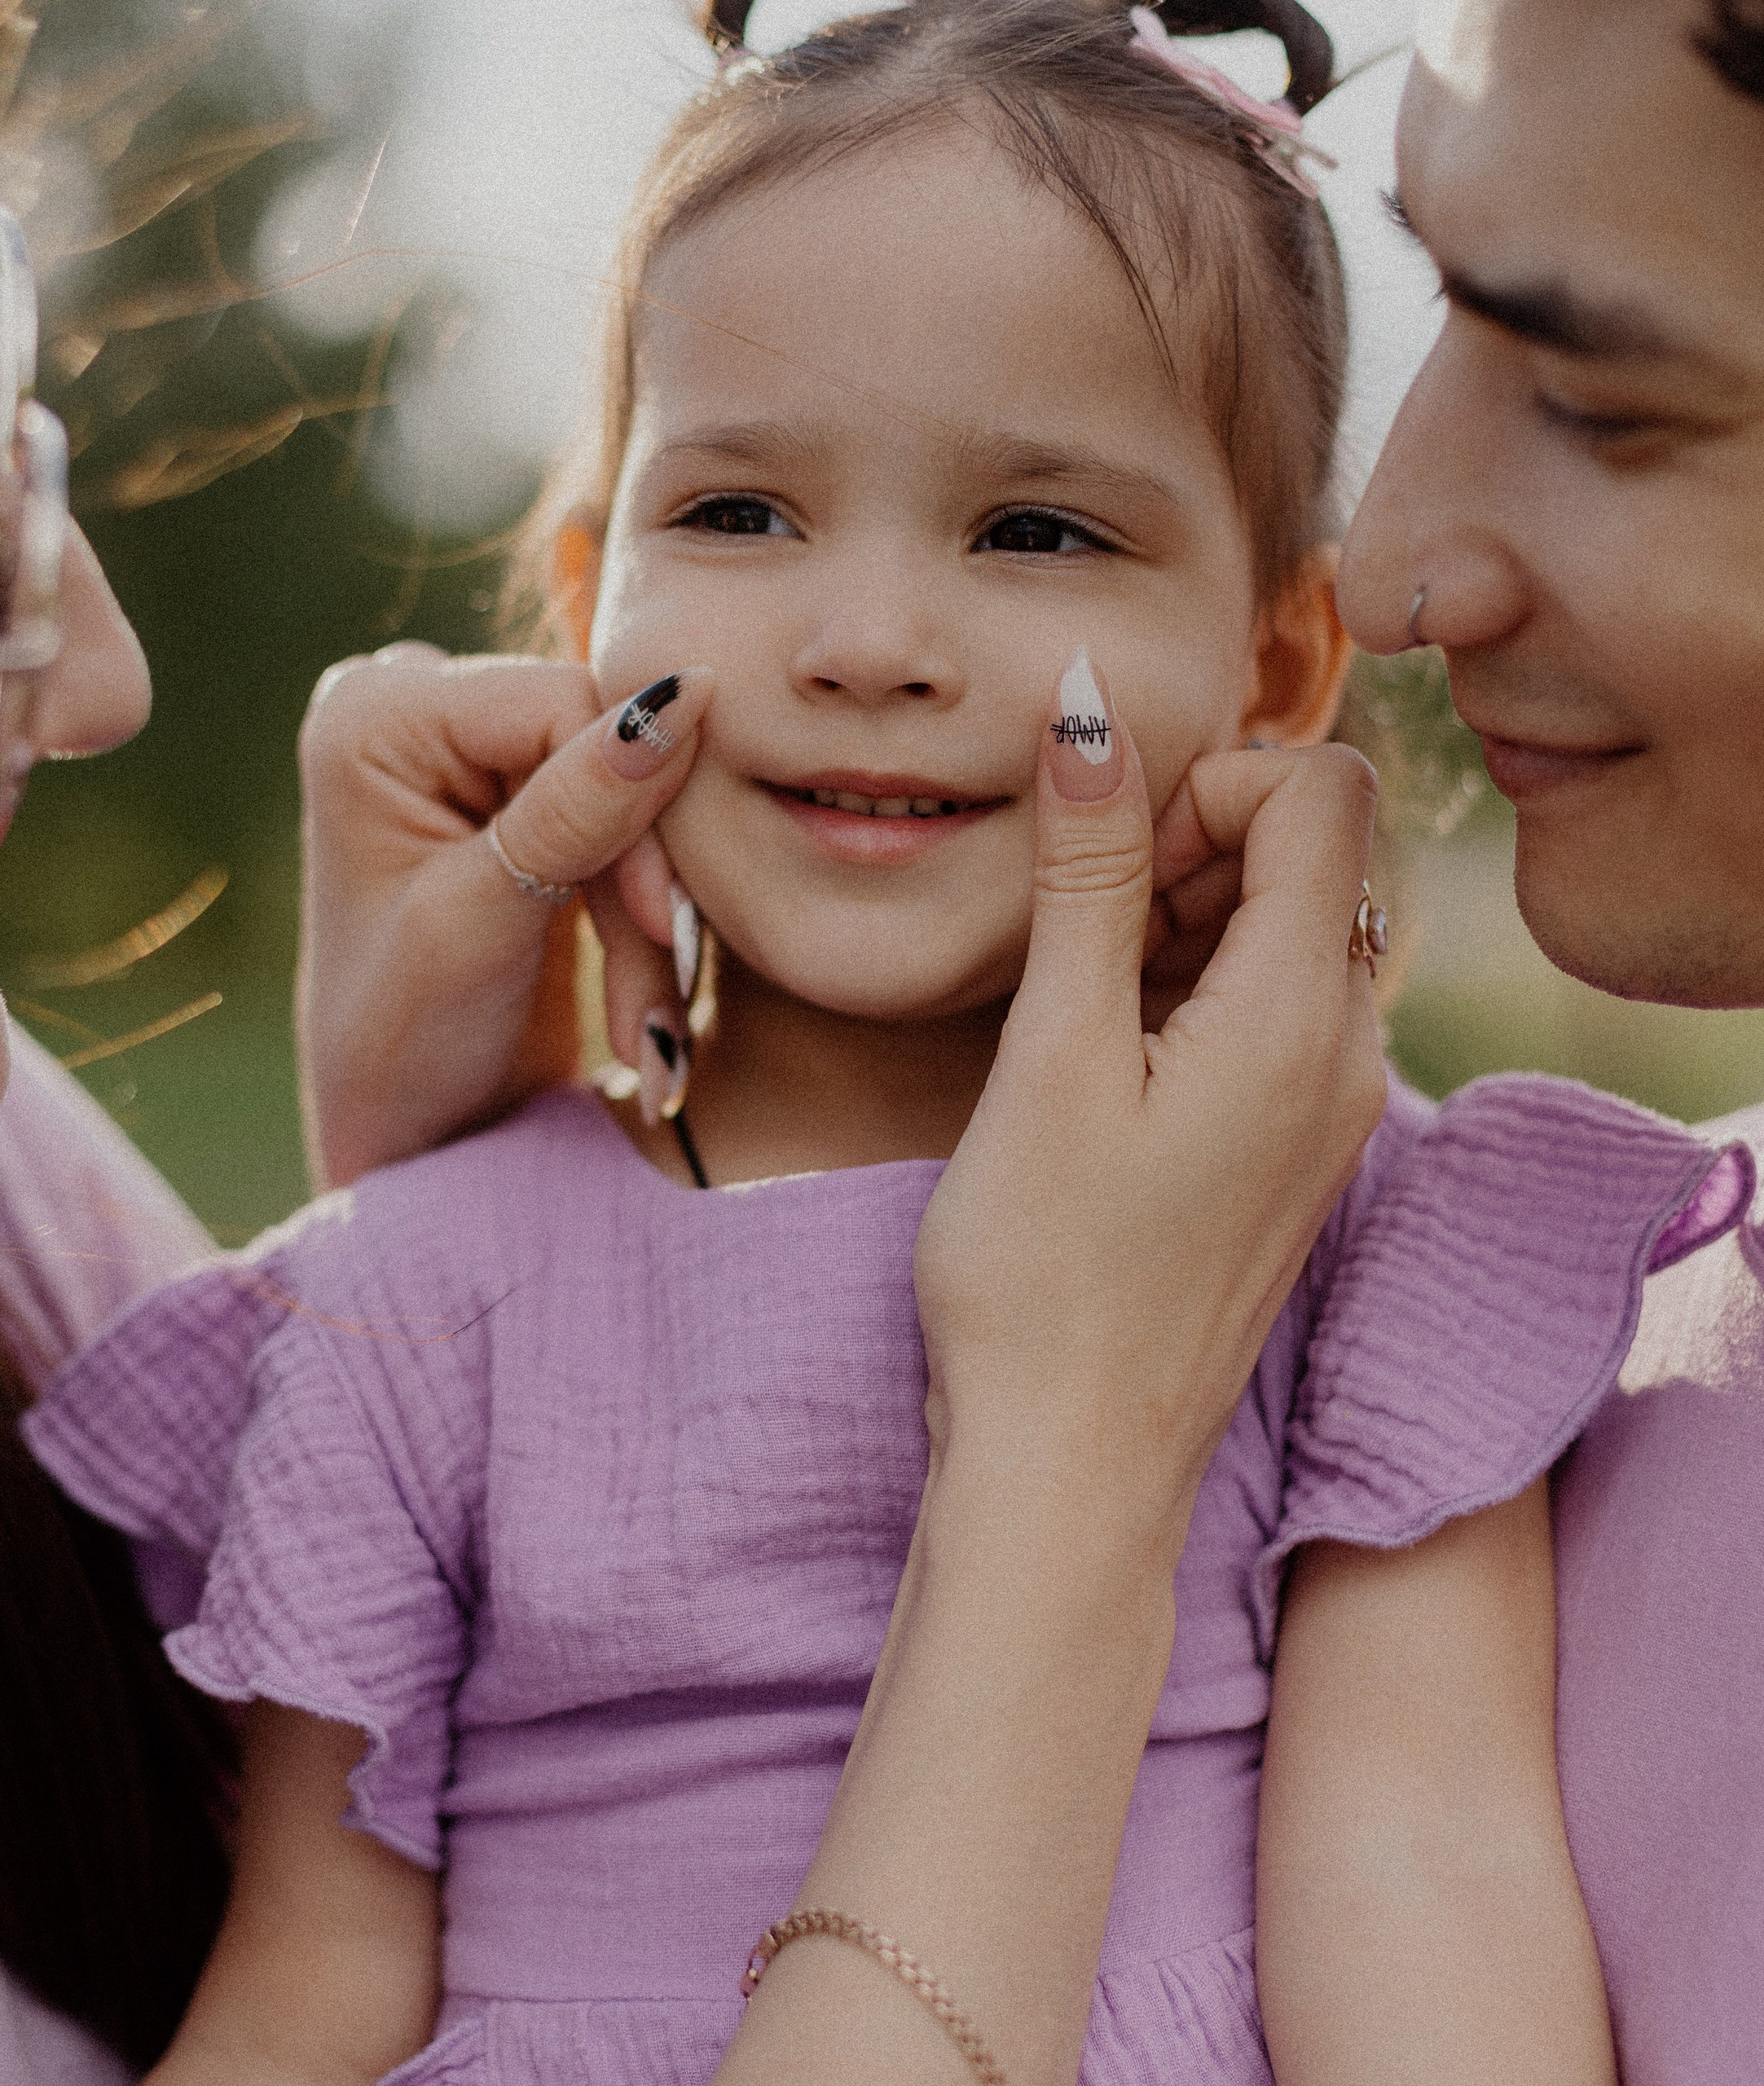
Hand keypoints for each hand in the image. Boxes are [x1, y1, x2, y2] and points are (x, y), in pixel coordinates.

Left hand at [296, 645, 710, 1187]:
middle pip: (597, 745)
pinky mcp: (514, 802)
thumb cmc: (404, 1048)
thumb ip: (577, 808)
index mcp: (375, 714)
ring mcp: (463, 754)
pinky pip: (620, 823)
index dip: (634, 802)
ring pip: (623, 792)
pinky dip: (637, 916)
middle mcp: (412, 709)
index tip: (657, 928)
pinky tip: (642, 1005)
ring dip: (645, 917)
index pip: (560, 701)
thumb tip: (689, 691)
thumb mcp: (482, 924)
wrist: (404, 1143)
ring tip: (646, 1028)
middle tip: (659, 993)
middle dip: (638, 876)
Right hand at [915, 707, 1386, 1541]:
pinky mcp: (1293, 1150)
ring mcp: (1329, 1108)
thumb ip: (1085, 871)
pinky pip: (1265, 1013)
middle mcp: (1349, 1052)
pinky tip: (1098, 1062)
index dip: (1206, 783)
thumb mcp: (1048, 1051)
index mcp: (1303, 1016)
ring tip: (1076, 1012)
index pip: (1323, 789)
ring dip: (1175, 923)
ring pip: (1281, 932)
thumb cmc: (1041, 1273)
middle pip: (1309, 854)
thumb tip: (1089, 710)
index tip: (1107, 860)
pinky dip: (1184, 995)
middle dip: (1185, 852)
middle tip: (1077, 937)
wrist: (1071, 1464)